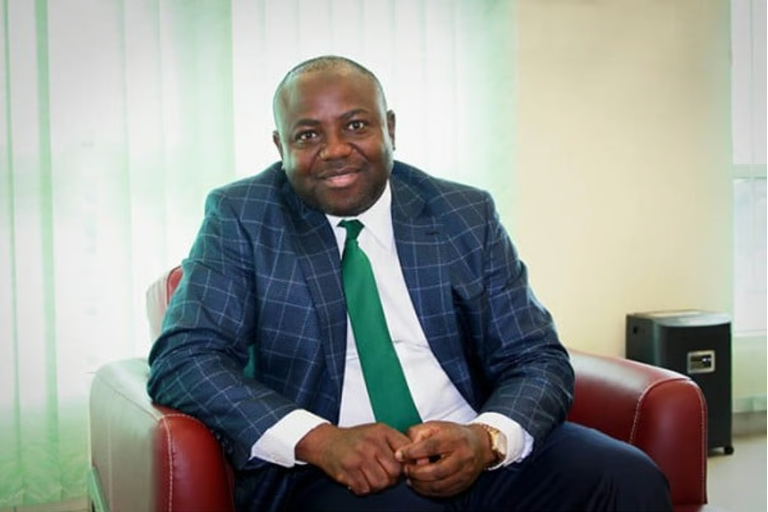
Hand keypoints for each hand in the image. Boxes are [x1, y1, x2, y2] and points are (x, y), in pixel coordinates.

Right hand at [295, 422, 410, 494]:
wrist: (325, 442)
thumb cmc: (355, 439)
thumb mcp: (378, 432)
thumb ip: (397, 443)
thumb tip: (418, 460)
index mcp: (382, 431)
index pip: (406, 451)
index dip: (407, 463)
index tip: (404, 467)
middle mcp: (371, 443)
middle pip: (394, 472)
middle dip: (392, 478)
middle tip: (384, 474)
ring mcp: (358, 457)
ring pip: (380, 483)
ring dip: (378, 485)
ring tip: (371, 477)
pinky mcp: (347, 471)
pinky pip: (364, 489)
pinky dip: (364, 488)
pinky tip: (360, 479)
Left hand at [395, 421, 492, 497]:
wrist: (479, 445)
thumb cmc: (453, 434)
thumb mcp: (435, 426)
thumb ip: (418, 434)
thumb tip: (406, 450)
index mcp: (456, 438)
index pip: (432, 446)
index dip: (413, 452)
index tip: (399, 455)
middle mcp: (464, 456)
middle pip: (436, 470)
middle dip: (416, 472)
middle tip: (405, 469)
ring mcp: (466, 473)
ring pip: (439, 485)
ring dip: (420, 484)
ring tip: (410, 478)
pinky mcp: (464, 484)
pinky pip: (443, 492)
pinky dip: (428, 491)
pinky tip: (419, 484)